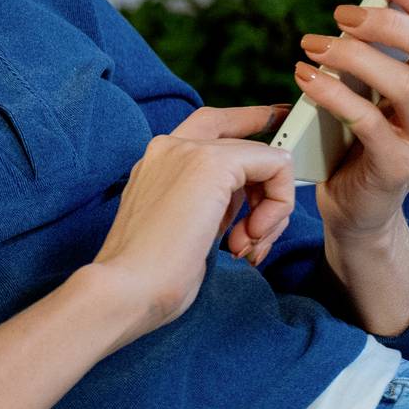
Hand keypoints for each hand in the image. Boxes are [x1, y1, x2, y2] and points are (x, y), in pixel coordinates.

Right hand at [87, 107, 295, 342]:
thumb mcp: (184, 226)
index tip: (279, 123)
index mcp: (157, 162)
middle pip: (247, 144)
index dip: (251, 121)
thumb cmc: (152, 274)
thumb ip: (211, 202)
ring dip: (274, 207)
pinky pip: (276, 166)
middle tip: (256, 236)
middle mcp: (169, 147)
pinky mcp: (211, 163)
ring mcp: (187, 150)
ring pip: (265, 157)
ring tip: (248, 245)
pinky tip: (253, 236)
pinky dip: (279, 203)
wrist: (129, 287)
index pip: (214, 125)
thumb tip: (255, 197)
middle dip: (269, 192)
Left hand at [293, 0, 408, 249]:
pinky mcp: (397, 166)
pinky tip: (305, 78)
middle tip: (344, 13)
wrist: (359, 201)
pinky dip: (333, 95)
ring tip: (313, 45)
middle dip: (393, 25)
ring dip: (353, 57)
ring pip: (404, 86)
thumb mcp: (386, 78)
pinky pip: (369, 123)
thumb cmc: (368, 129)